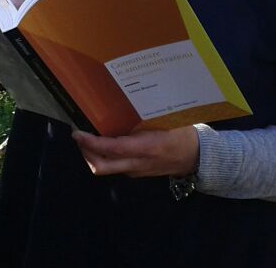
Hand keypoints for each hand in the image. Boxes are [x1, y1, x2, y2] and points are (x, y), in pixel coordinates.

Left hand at [72, 126, 198, 178]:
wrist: (197, 157)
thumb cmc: (182, 133)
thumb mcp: (165, 121)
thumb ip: (144, 118)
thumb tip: (121, 103)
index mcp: (146, 148)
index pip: (112, 149)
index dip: (92, 143)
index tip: (78, 134)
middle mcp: (137, 164)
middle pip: (101, 166)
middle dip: (86, 152)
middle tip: (80, 137)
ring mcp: (136, 171)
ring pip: (106, 168)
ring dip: (94, 154)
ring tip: (90, 137)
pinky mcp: (136, 173)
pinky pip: (115, 166)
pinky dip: (105, 156)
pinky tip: (107, 142)